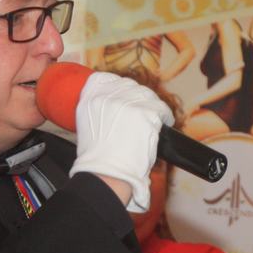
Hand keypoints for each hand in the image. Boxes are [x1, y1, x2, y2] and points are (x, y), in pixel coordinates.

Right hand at [68, 71, 173, 212]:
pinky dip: (165, 116)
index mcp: (89, 99)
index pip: (104, 78)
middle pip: (128, 85)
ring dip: (151, 105)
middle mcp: (107, 96)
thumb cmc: (97, 161)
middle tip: (142, 110)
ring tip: (155, 117)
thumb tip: (114, 110)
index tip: (124, 93)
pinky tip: (165, 123)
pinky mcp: (146, 113)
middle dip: (137, 96)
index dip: (117, 85)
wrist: (106, 174)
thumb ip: (98, 113)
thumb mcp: (87, 128)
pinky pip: (162, 108)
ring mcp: (127, 103)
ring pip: (146, 94)